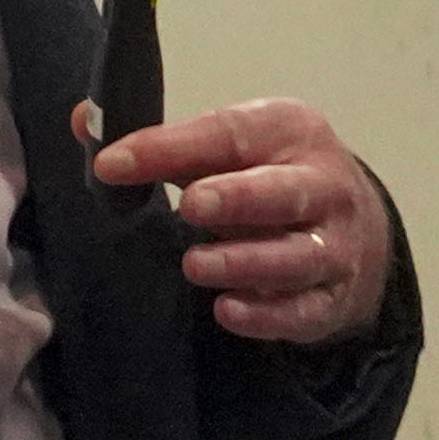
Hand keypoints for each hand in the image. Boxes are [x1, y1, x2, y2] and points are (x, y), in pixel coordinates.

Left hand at [93, 98, 397, 345]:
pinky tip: (228, 311)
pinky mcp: (334, 300)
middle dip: (238, 199)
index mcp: (291, 131)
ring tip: (195, 264)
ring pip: (299, 257)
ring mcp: (338, 248)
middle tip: (189, 205)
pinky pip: (305, 311)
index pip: (229, 134)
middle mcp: (326, 188)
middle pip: (286, 193)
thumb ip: (161, 139)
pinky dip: (268, 315)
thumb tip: (85, 123)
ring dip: (246, 262)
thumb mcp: (228, 142)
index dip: (169, 147)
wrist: (353, 227)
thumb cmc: (268, 173)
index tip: (111, 163)